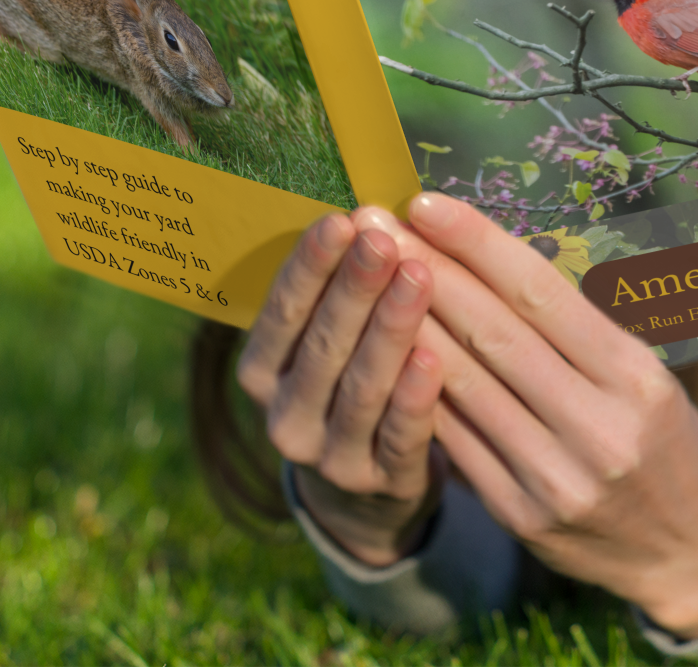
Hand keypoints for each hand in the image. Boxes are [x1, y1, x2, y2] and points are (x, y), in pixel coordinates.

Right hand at [237, 210, 444, 566]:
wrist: (368, 487)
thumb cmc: (353, 380)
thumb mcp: (330, 340)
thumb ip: (339, 288)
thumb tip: (368, 211)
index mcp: (264, 371)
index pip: (283, 312)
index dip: (310, 266)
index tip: (341, 219)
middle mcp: (286, 416)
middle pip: (322, 346)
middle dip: (354, 288)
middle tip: (383, 239)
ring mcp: (331, 456)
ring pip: (361, 387)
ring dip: (390, 328)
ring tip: (417, 277)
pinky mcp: (381, 482)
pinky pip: (400, 436)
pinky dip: (415, 396)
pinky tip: (433, 356)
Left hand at [360, 194, 697, 638]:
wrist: (688, 547)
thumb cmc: (660, 437)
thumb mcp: (643, 374)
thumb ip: (573, 329)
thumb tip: (481, 256)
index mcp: (634, 375)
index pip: (542, 294)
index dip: (477, 244)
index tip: (424, 202)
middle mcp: (599, 426)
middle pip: (495, 334)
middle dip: (428, 272)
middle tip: (374, 225)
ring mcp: (557, 477)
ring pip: (465, 386)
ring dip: (408, 324)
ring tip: (366, 278)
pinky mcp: (522, 515)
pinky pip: (457, 441)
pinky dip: (419, 392)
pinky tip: (383, 351)